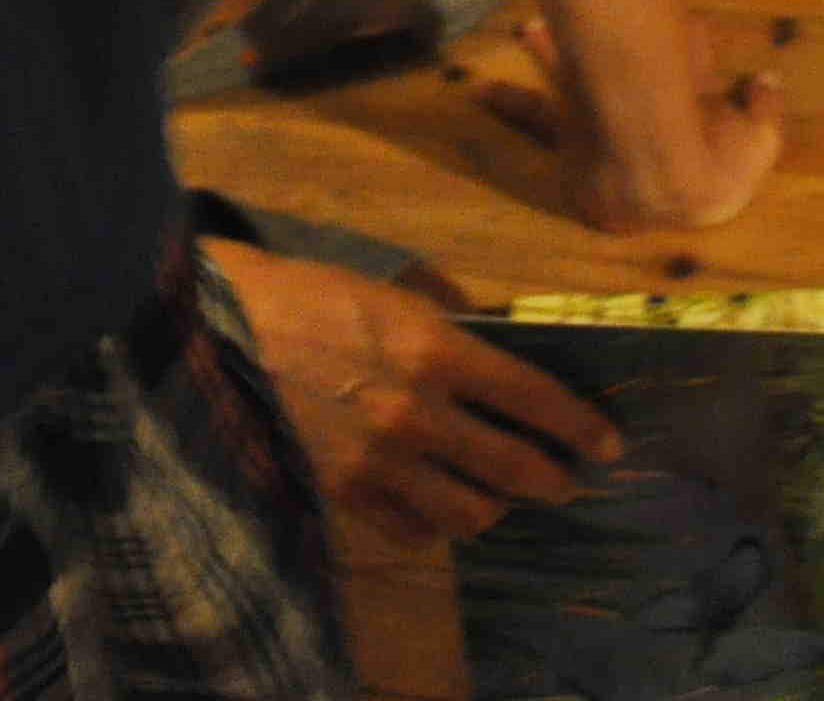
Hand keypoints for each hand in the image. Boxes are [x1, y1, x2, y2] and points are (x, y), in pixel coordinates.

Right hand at [210, 241, 626, 546]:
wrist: (216, 328)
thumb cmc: (302, 294)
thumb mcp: (387, 292)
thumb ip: (444, 324)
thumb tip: (491, 345)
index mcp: (435, 348)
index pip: (534, 399)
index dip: (580, 427)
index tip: (607, 444)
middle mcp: (418, 413)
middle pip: (513, 468)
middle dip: (552, 479)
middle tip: (565, 481)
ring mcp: (380, 461)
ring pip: (466, 512)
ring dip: (494, 508)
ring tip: (498, 498)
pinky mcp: (342, 491)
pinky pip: (408, 530)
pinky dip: (431, 528)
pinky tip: (435, 515)